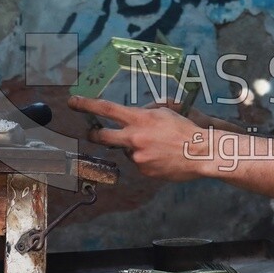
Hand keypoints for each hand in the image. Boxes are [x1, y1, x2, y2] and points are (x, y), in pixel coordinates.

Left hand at [67, 96, 207, 180]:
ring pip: (127, 150)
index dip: (86, 104)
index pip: (106, 109)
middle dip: (94, 134)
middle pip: (102, 136)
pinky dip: (147, 159)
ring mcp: (137, 157)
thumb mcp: (165, 111)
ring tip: (157, 147)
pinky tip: (162, 157)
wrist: (201, 153)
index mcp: (139, 119)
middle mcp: (133, 138)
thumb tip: (133, 117)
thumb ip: (145, 112)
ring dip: (135, 147)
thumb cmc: (185, 130)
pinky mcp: (144, 171)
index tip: (73, 101)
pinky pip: (139, 163)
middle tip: (93, 132)